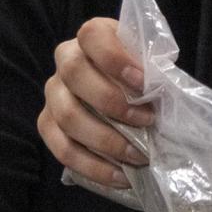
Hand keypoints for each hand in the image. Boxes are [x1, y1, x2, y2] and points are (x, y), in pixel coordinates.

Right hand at [37, 17, 152, 188]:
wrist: (123, 92)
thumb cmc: (141, 75)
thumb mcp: (150, 63)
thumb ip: (154, 70)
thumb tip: (163, 93)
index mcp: (92, 36)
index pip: (92, 35)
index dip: (115, 58)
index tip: (143, 82)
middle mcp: (65, 60)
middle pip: (74, 74)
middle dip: (113, 102)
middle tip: (147, 121)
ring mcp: (53, 93)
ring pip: (67, 116)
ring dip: (106, 140)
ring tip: (139, 155)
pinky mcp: (48, 125)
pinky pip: (63, 150)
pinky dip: (94, 167)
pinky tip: (121, 176)